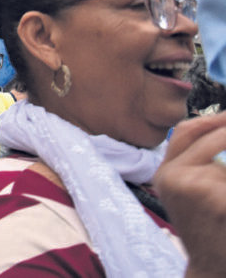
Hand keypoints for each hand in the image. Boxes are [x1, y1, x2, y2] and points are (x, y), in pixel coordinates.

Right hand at [153, 112, 225, 274]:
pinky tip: (223, 211)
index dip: (210, 120)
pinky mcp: (214, 198)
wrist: (210, 266)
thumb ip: (198, 164)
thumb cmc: (206, 228)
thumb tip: (222, 130)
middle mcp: (171, 176)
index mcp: (164, 173)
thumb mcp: (189, 192)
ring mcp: (192, 186)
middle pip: (210, 140)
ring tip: (220, 204)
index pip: (184, 132)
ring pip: (225, 165)